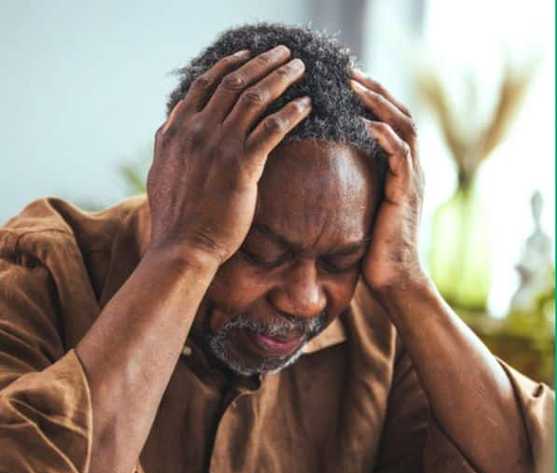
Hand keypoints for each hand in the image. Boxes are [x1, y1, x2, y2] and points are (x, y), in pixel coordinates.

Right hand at [146, 45, 310, 266]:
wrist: (182, 246)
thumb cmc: (176, 216)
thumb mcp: (162, 170)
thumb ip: (170, 144)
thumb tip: (173, 128)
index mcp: (176, 129)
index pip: (205, 84)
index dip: (230, 65)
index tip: (249, 55)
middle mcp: (196, 130)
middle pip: (234, 82)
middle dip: (263, 62)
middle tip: (285, 53)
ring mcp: (219, 146)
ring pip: (255, 98)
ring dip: (281, 78)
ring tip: (301, 69)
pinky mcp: (242, 166)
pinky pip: (272, 129)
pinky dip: (291, 112)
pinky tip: (307, 105)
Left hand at [350, 71, 426, 293]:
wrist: (392, 280)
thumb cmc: (372, 249)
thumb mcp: (360, 206)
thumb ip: (352, 181)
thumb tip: (321, 165)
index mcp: (402, 168)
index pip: (391, 119)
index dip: (371, 96)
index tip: (345, 78)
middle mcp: (412, 168)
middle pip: (401, 113)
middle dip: (375, 90)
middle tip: (347, 70)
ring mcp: (413, 179)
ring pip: (404, 127)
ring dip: (379, 104)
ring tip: (354, 86)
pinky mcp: (406, 193)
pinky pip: (400, 155)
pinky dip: (385, 135)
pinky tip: (365, 122)